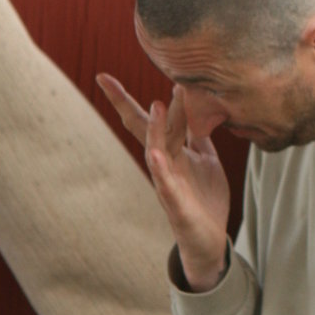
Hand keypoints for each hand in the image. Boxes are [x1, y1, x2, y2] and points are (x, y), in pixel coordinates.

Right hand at [97, 75, 230, 290]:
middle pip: (144, 129)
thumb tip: (197, 107)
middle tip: (106, 80)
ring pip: (157, 152)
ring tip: (156, 105)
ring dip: (156, 129)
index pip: (149, 119)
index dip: (129, 98)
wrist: (210, 237)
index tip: (104, 76)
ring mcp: (167, 182)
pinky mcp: (176, 204)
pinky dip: (161, 170)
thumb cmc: (204, 198)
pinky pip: (166, 185)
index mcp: (171, 151)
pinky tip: (156, 155)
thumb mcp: (205, 160)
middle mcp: (164, 163)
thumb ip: (198, 136)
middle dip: (124, 105)